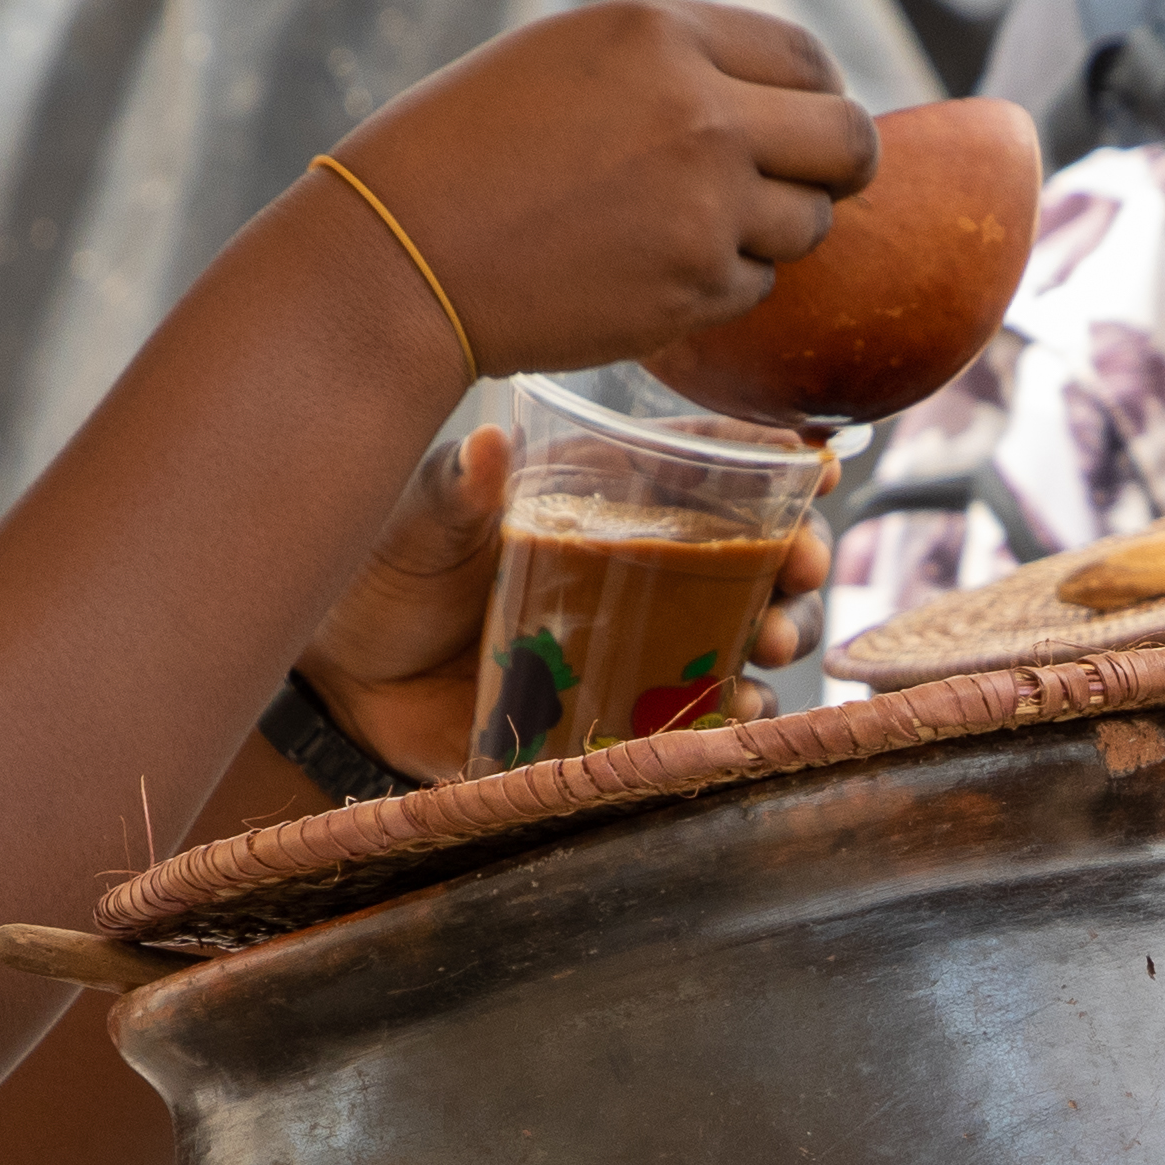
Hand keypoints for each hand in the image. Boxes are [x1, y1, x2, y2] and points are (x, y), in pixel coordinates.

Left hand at [296, 422, 829, 779]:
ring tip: (774, 643)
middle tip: (802, 571)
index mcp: (609, 495)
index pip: (712, 468)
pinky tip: (737, 713)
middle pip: (754, 555)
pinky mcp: (621, 712)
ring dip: (782, 636)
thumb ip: (458, 488)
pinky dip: (731, 717)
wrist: (347, 673)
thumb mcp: (422, 516)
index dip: (774, 464)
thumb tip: (486, 447)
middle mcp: (642, 565)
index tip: (817, 466)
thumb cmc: (389, 569)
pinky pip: (698, 716)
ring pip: (746, 634)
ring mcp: (639, 642)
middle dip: (800, 560)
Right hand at [325, 1, 875, 380]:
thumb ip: (674, 65)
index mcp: (661, 35)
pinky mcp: (695, 288)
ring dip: (770, 231)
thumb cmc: (462, 154)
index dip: (815, 95)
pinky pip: (755, 286)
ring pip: (808, 222)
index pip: (806, 58)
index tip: (800, 122)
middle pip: (849, 140)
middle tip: (803, 182)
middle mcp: (702, 113)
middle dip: (837, 166)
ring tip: (684, 228)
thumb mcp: (567, 61)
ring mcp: (707, 206)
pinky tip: (646, 272)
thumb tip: (778, 97)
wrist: (399, 260)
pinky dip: (719, 285)